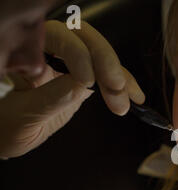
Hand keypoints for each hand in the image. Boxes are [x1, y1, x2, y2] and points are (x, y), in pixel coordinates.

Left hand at [0, 20, 144, 158]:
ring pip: (102, 57)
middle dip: (105, 61)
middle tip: (116, 87)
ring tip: (124, 103)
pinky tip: (135, 96)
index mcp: (29, 52)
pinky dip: (125, 85)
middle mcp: (51, 51)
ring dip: (118, 78)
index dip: (77, 53)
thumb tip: (81, 85)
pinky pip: (109, 75)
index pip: (58, 36)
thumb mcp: (25, 114)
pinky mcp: (86, 78)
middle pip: (86, 39)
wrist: (14, 135)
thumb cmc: (8, 125)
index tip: (87, 81)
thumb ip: (51, 98)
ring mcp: (70, 64)